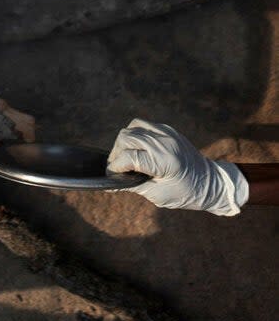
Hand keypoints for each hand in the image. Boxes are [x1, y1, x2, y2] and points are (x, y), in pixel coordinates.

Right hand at [107, 119, 248, 215]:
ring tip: (126, 157)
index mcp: (164, 161)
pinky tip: (137, 149)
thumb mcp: (156, 194)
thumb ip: (131, 185)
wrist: (212, 183)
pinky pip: (143, 125)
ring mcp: (167, 133)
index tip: (110, 176)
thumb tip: (109, 183)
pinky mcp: (168, 130)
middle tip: (117, 168)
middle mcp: (165, 143)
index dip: (114, 168)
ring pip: (132, 128)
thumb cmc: (185, 194)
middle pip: (126, 138)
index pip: (127, 158)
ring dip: (124, 143)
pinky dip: (135, 136)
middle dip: (116, 154)